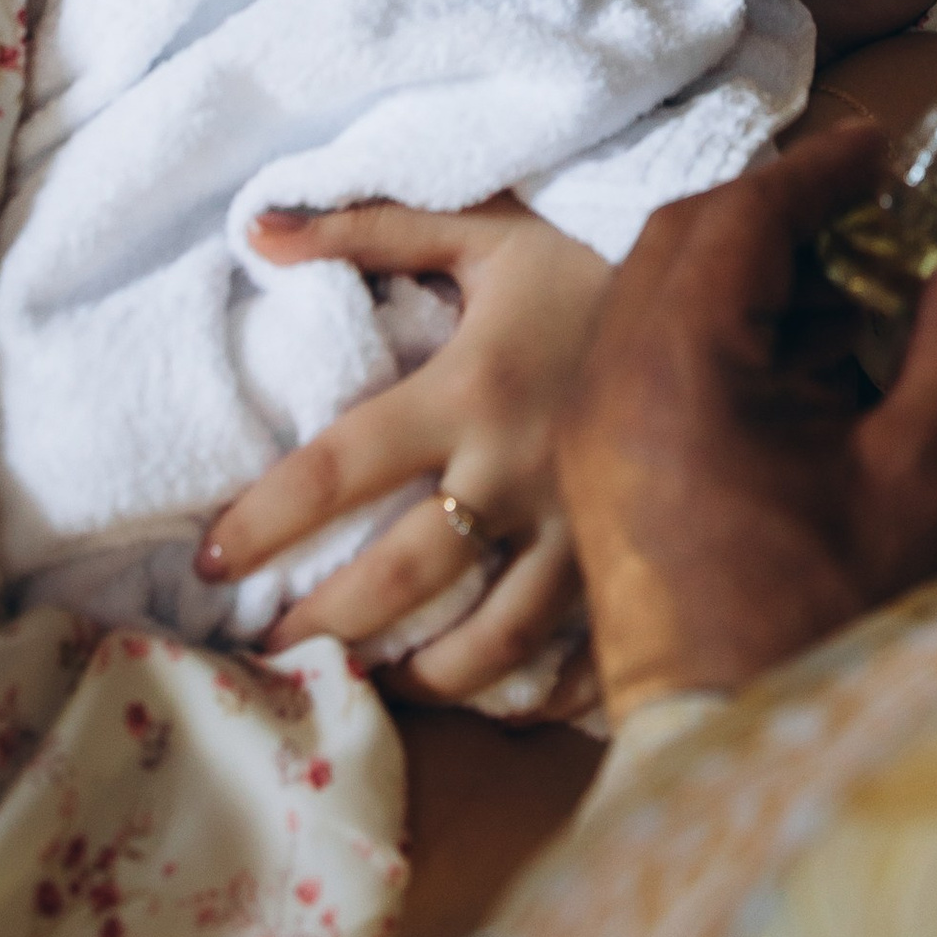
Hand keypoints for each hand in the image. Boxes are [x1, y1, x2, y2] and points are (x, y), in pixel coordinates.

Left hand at [201, 195, 608, 703]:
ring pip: (495, 640)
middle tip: (270, 657)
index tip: (213, 561)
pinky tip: (504, 711)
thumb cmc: (583, 260)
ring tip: (376, 688)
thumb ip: (369, 226)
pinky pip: (589, 655)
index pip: (341, 466)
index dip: (266, 520)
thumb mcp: (481, 228)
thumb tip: (258, 229)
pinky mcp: (637, 555)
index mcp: (471, 389)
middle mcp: (522, 468)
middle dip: (327, 628)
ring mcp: (586, 524)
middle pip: (404, 578)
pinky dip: (545, 696)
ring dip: (425, 678)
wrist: (723, 283)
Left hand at [560, 121, 936, 723]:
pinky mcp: (595, 461)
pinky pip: (642, 343)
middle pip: (682, 233)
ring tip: (838, 274)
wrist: (732, 740)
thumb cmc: (825, 616)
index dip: (818, 169)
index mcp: (679, 368)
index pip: (741, 216)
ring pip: (652, 284)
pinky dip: (710, 316)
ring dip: (739, 257)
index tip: (879, 147)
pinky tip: (790, 349)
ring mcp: (590, 423)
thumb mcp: (920, 476)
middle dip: (774, 203)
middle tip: (863, 203)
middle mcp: (610, 380)